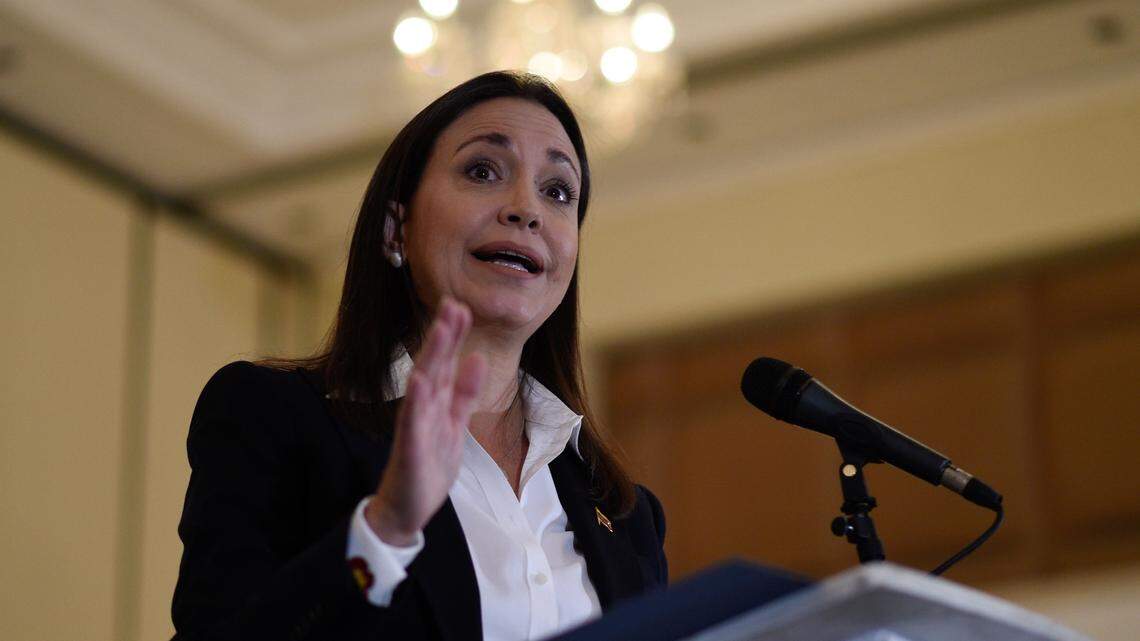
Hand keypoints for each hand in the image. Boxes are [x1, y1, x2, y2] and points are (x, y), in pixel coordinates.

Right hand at [365, 297, 485, 545]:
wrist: (405, 509)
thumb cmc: (428, 466)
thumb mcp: (455, 425)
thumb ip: (464, 394)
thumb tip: (477, 359)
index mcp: (437, 404)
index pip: (446, 363)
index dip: (453, 336)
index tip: (461, 306)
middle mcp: (424, 409)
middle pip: (435, 366)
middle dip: (444, 336)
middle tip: (452, 304)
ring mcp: (415, 427)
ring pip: (424, 386)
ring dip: (431, 358)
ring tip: (440, 331)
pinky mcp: (410, 449)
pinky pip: (412, 423)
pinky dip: (416, 402)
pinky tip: (419, 381)